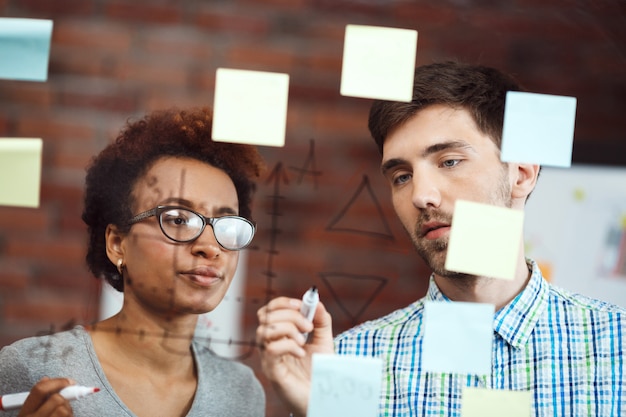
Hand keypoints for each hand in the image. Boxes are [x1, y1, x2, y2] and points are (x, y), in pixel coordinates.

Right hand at [17, 377, 73, 416]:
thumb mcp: (29, 411)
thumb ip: (37, 397)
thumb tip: (46, 379)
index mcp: (25, 411)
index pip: (40, 389)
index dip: (58, 382)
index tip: (69, 381)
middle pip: (56, 399)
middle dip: (64, 398)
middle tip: (64, 402)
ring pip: (64, 409)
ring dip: (67, 409)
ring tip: (61, 413)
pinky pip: (69, 416)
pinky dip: (70, 415)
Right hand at [256, 297, 333, 416]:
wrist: (321, 396)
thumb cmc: (319, 371)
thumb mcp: (324, 341)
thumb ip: (321, 321)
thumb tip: (316, 302)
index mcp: (279, 335)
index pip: (269, 310)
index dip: (283, 303)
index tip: (302, 305)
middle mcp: (269, 344)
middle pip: (266, 316)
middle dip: (289, 315)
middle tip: (308, 326)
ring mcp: (268, 358)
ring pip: (265, 330)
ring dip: (288, 329)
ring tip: (303, 340)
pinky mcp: (272, 371)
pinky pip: (271, 349)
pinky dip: (289, 345)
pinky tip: (301, 353)